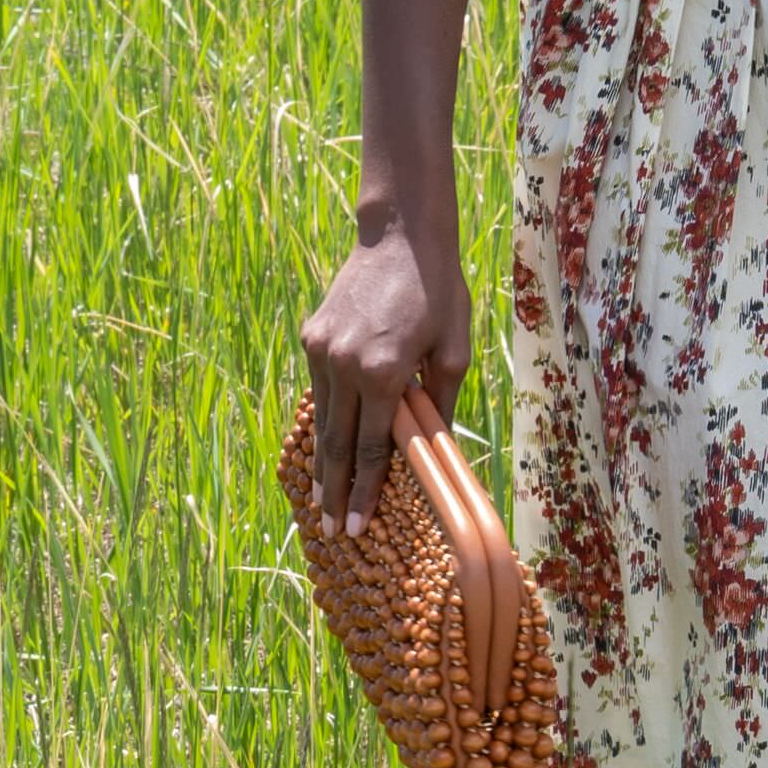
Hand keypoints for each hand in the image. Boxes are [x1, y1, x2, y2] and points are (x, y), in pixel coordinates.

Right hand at [300, 216, 525, 719]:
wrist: (399, 237)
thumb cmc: (439, 290)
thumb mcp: (455, 349)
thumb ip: (440, 403)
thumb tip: (434, 448)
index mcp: (385, 373)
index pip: (374, 448)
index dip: (366, 492)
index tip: (358, 526)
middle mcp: (346, 365)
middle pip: (338, 445)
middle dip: (334, 492)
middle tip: (333, 531)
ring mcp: (322, 350)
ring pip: (322, 420)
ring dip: (323, 462)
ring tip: (321, 500)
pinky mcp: (312, 336)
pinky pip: (319, 389)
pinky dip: (324, 420)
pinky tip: (326, 446)